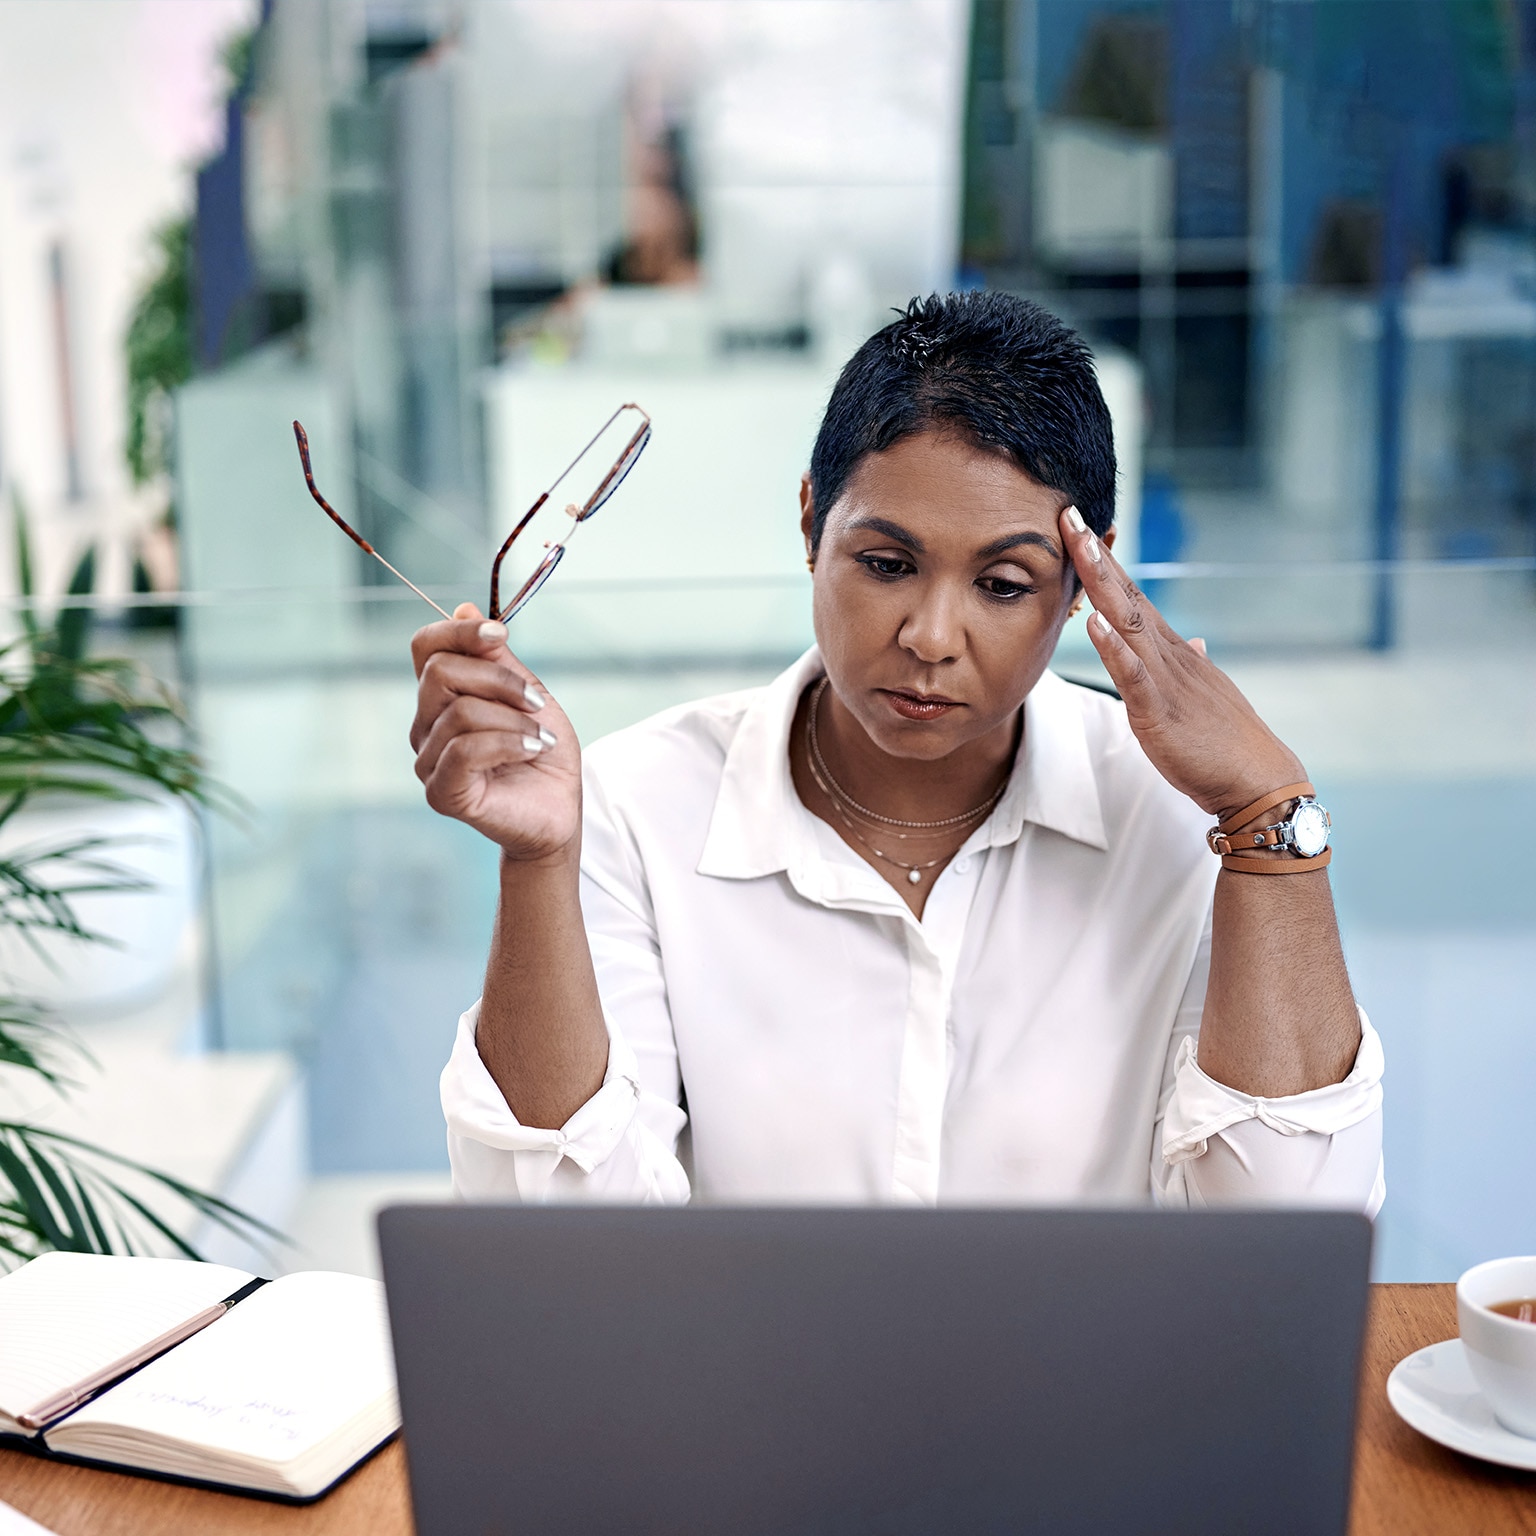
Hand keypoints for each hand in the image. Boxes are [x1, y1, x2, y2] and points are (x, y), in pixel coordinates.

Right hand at [409, 603, 580, 860]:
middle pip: (439, 671)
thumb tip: (465, 608)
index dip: (459, 632)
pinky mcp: (440, 792)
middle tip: (537, 702)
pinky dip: (508, 743)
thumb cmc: (544, 752)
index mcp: (441, 697)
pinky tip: (534, 750)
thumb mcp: (528, 694)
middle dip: (499, 679)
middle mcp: (426, 726)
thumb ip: (497, 658)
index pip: (425, 646)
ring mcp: (428, 761)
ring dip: (514, 720)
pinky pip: (464, 749)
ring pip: (460, 711)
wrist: (560, 810)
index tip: (501, 634)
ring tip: (542, 738)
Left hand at [1059, 508, 1304, 820]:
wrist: (1256, 781)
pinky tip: (1094, 624)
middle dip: (1097, 556)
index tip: (1080, 527)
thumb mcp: (1202, 696)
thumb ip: (1190, 666)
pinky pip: (1135, 676)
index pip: (1133, 597)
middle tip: (1069, 514)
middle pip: (1127, 596)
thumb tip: (1193, 642)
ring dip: (1104, 584)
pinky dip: (1114, 649)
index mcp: (1171, 653)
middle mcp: (1168, 655)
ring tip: (1081, 546)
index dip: (1106, 562)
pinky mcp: (1160, 712)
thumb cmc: (1224, 743)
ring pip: (1129, 623)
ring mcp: (1166, 681)